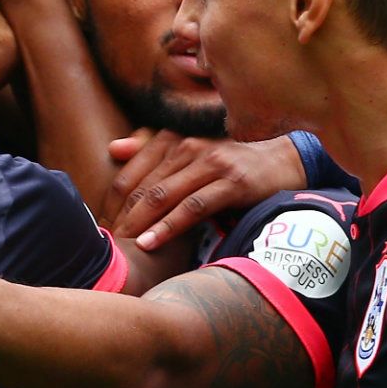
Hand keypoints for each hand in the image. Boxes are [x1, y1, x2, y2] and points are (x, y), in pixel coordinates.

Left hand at [106, 131, 306, 248]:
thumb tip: (113, 148)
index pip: (134, 171)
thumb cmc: (232, 165)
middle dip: (124, 216)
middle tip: (107, 243)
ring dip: (142, 222)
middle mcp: (191, 148)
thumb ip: (154, 152)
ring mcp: (212, 164)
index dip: (115, 201)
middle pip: (146, 185)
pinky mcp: (232, 183)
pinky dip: (171, 225)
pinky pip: (194, 207)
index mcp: (177, 142)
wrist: (284, 162)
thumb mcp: (194, 156)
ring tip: (124, 245)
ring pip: (166, 195)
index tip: (101, 226)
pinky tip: (154, 241)